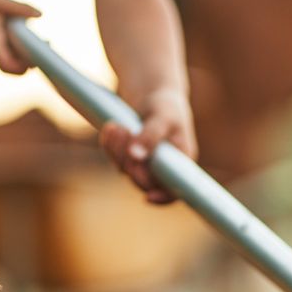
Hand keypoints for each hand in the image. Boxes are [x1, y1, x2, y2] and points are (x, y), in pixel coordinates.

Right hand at [0, 0, 39, 74]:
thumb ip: (18, 9)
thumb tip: (40, 15)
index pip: (12, 68)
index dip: (29, 65)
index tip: (40, 53)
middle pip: (10, 59)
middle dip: (22, 48)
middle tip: (32, 30)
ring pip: (1, 52)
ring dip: (10, 40)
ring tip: (9, 18)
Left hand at [99, 88, 195, 204]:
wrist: (153, 93)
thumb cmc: (166, 105)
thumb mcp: (163, 116)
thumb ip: (151, 136)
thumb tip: (136, 157)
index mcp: (181, 162)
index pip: (175, 190)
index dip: (163, 198)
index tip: (148, 197)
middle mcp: (163, 168)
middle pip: (144, 181)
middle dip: (131, 161)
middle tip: (125, 132)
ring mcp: (144, 165)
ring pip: (126, 170)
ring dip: (118, 149)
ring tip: (118, 126)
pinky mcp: (129, 157)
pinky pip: (115, 158)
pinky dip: (110, 144)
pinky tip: (111, 127)